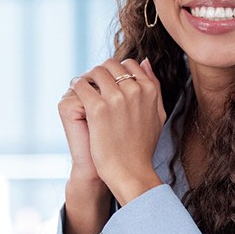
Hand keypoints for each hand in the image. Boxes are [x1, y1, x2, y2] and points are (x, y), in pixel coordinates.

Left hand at [67, 57, 165, 205]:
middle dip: (101, 73)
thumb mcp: (157, 114)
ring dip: (87, 79)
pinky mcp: (98, 108)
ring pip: (95, 71)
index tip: (109, 84)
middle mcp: (135, 90)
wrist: (131, 172)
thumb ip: (154, 86)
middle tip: (92, 85)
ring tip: (83, 90)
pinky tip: (76, 98)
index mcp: (149, 90)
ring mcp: (116, 98)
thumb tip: (144, 61)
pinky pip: (81, 85)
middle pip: (111, 64)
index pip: (129, 64)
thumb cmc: (142, 147)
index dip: (117, 72)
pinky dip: (76, 88)